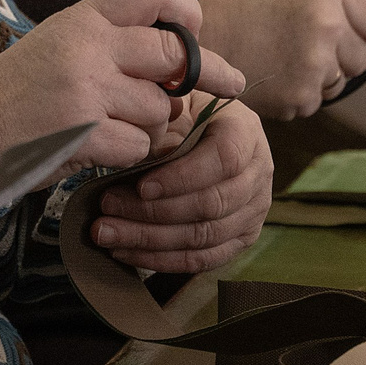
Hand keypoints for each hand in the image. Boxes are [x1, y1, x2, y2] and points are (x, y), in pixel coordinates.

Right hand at [0, 0, 246, 167]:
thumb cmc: (21, 89)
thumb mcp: (62, 42)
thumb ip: (114, 39)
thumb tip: (183, 53)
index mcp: (84, 18)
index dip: (185, 9)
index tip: (196, 30)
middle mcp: (88, 46)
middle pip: (175, 53)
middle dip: (200, 75)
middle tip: (228, 85)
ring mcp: (85, 89)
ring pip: (160, 108)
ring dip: (150, 125)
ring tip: (115, 125)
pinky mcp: (81, 132)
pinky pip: (137, 145)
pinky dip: (125, 153)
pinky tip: (97, 148)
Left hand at [93, 97, 273, 272]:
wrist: (207, 129)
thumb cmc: (185, 114)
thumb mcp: (176, 104)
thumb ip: (164, 125)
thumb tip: (141, 152)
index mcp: (246, 133)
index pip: (224, 159)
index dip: (183, 177)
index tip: (142, 185)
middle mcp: (258, 174)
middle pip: (212, 204)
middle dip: (154, 211)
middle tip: (108, 206)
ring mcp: (253, 211)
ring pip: (204, 237)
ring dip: (149, 239)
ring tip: (107, 232)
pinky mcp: (239, 239)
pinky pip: (202, 259)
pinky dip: (160, 260)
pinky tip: (125, 252)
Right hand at [199, 0, 365, 117]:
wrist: (196, 44)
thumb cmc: (244, 15)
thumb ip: (336, 4)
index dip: (363, 33)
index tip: (345, 36)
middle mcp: (326, 21)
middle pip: (364, 59)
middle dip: (340, 60)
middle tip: (299, 49)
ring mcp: (315, 61)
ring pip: (340, 84)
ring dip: (317, 80)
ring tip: (279, 61)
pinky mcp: (301, 94)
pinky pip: (315, 103)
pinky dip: (295, 97)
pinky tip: (270, 78)